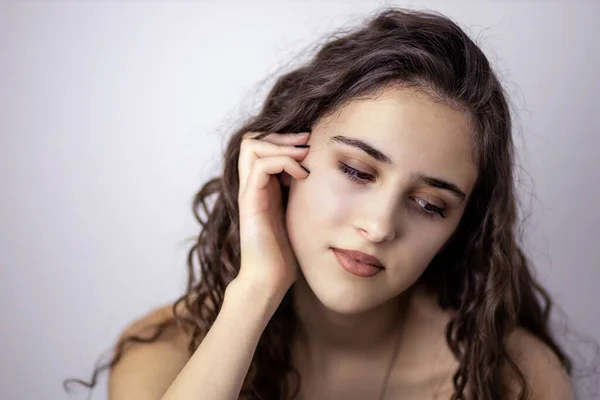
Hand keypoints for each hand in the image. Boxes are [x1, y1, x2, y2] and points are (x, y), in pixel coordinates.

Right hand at [235, 130, 310, 296]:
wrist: (270, 278)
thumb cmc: (286, 251)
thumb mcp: (298, 212)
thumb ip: (301, 193)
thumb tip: (324, 176)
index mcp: (262, 186)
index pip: (261, 144)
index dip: (283, 138)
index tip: (310, 144)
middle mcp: (252, 185)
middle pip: (251, 139)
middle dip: (281, 135)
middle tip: (307, 144)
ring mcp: (249, 192)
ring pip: (250, 145)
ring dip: (282, 145)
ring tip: (304, 158)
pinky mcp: (250, 202)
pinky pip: (260, 166)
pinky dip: (283, 162)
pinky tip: (302, 175)